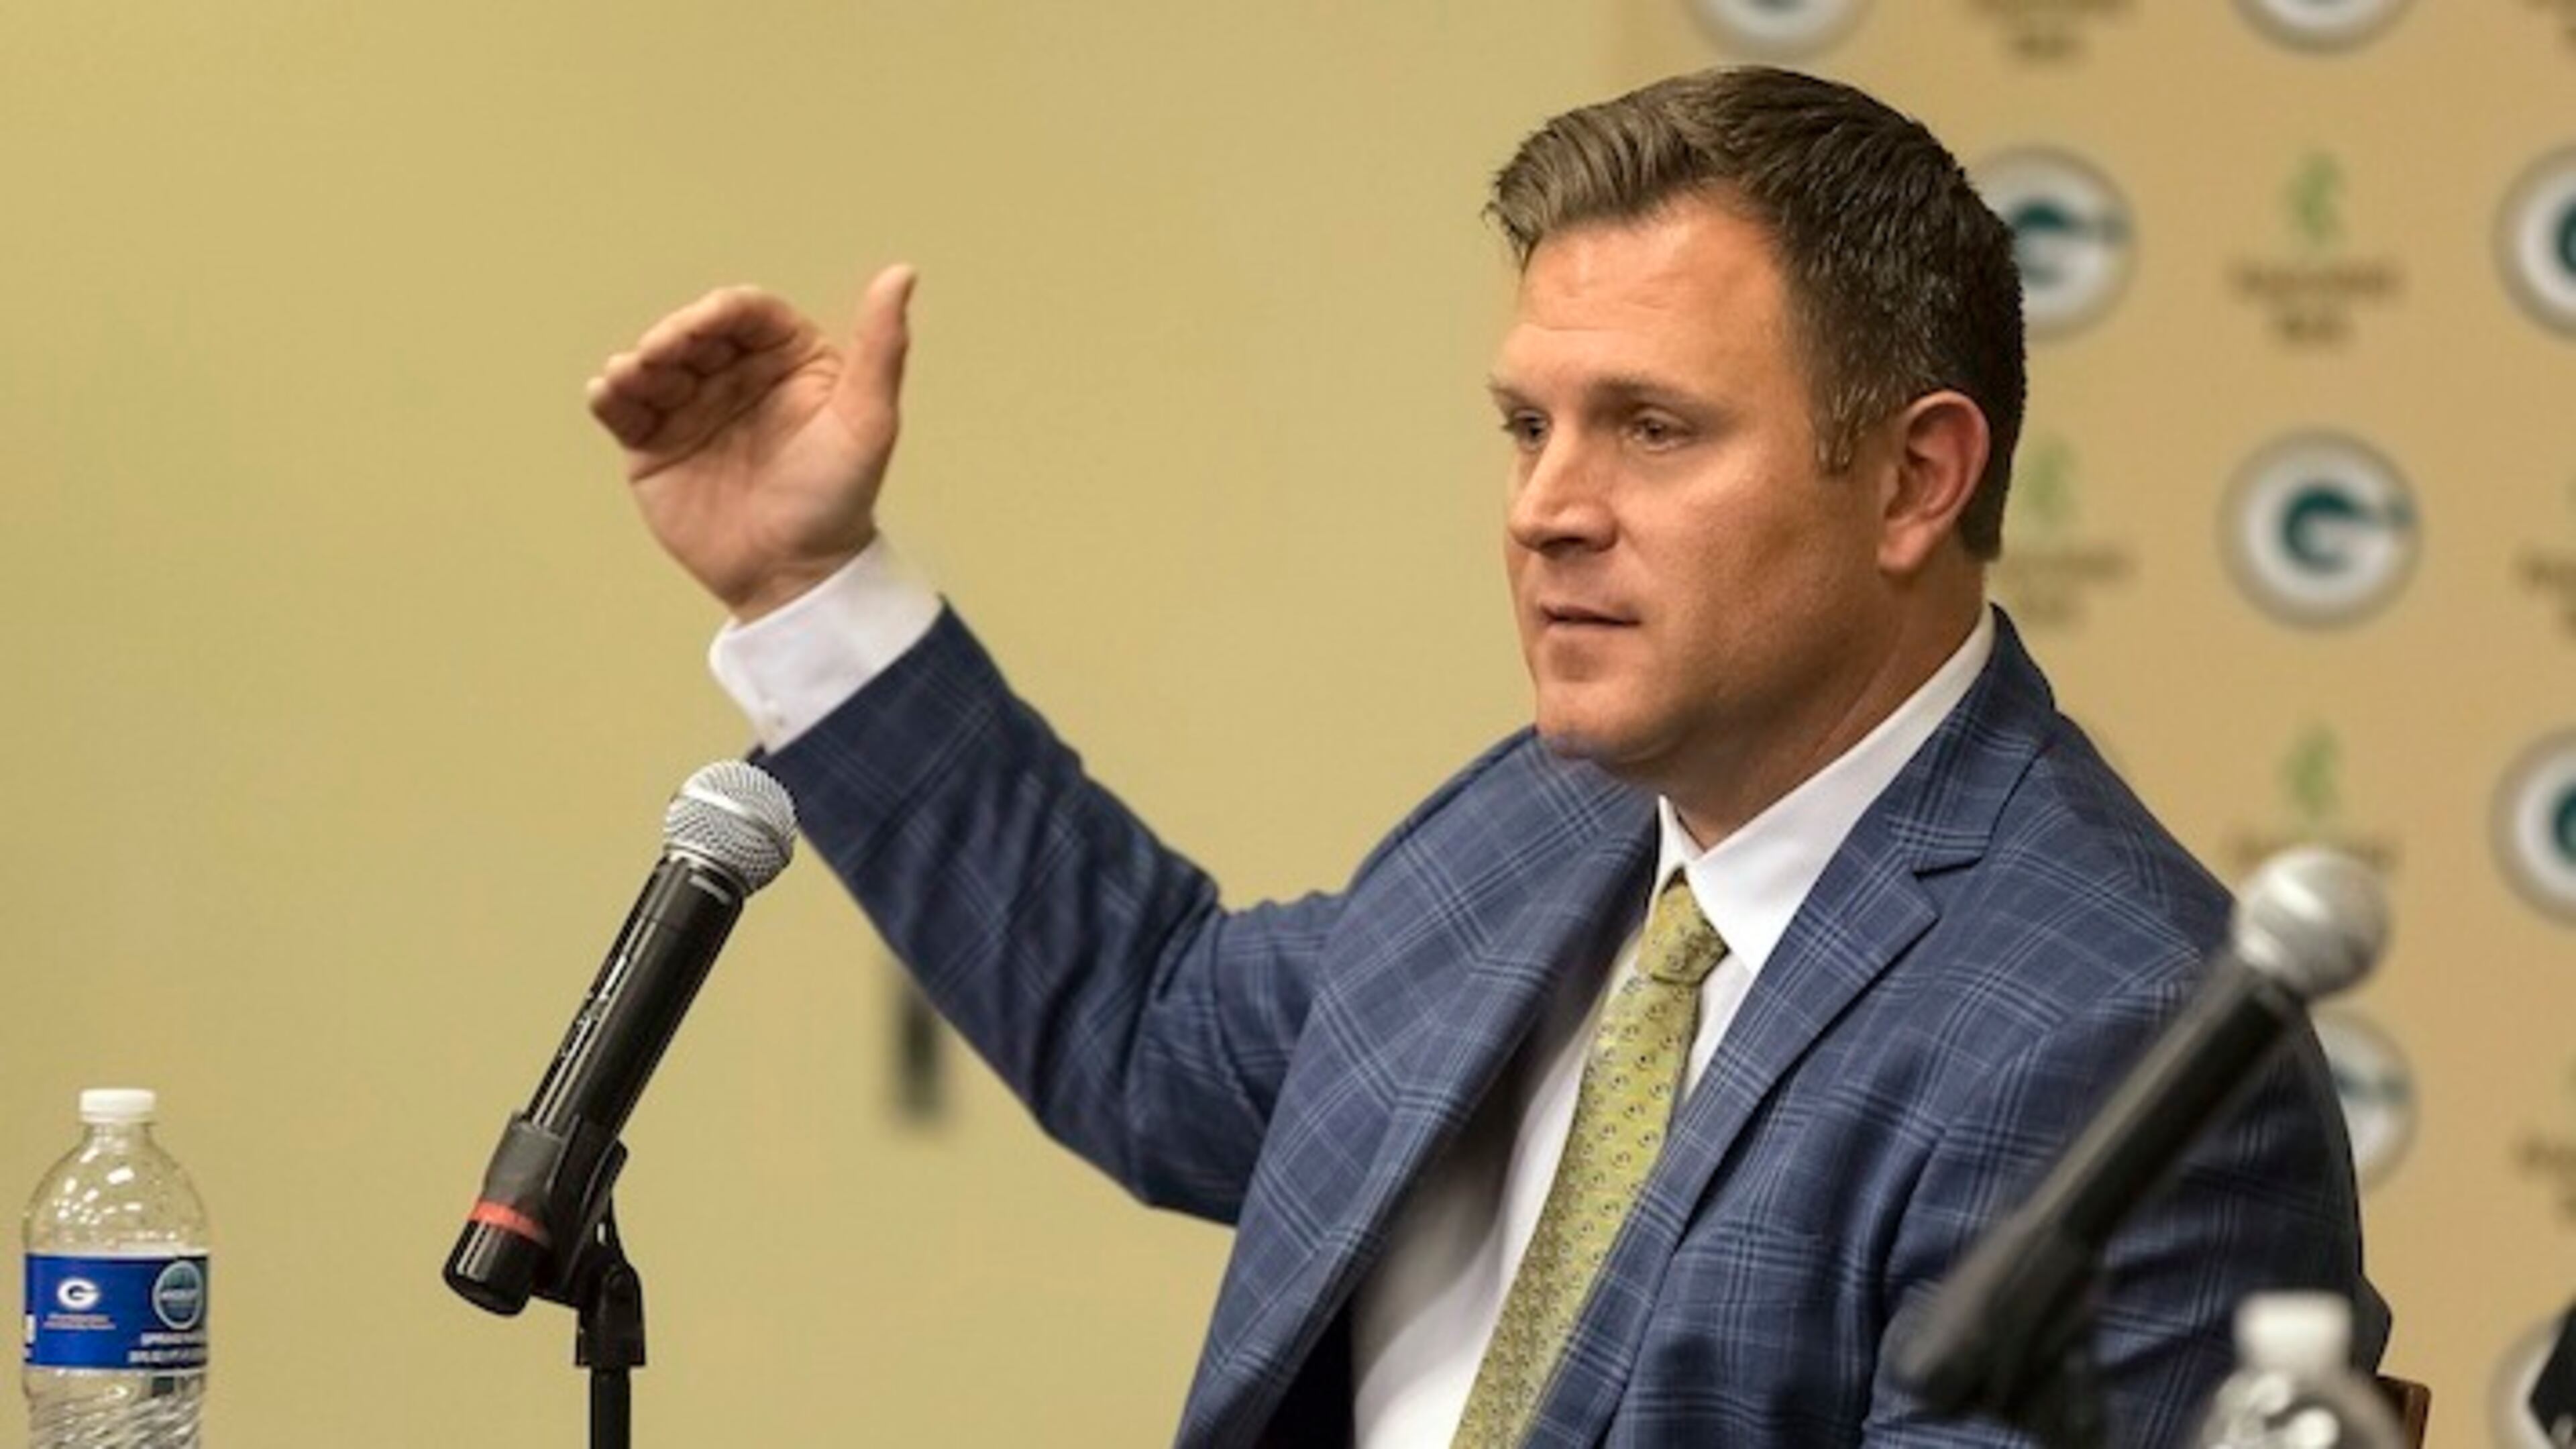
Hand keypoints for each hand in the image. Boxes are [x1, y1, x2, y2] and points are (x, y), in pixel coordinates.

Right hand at [588, 264, 916, 620]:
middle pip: (692, 332)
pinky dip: (608, 394)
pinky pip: (623, 409)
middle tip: (662, 353)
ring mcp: (691, 408)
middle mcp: (735, 375)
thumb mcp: (868, 421)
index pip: (747, 313)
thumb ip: (882, 346)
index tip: (702, 324)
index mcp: (787, 359)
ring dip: (636, 361)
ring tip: (633, 376)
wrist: (794, 576)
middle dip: (672, 334)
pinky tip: (607, 392)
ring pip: (651, 364)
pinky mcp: (653, 444)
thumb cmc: (839, 500)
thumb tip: (902, 273)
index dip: (720, 311)